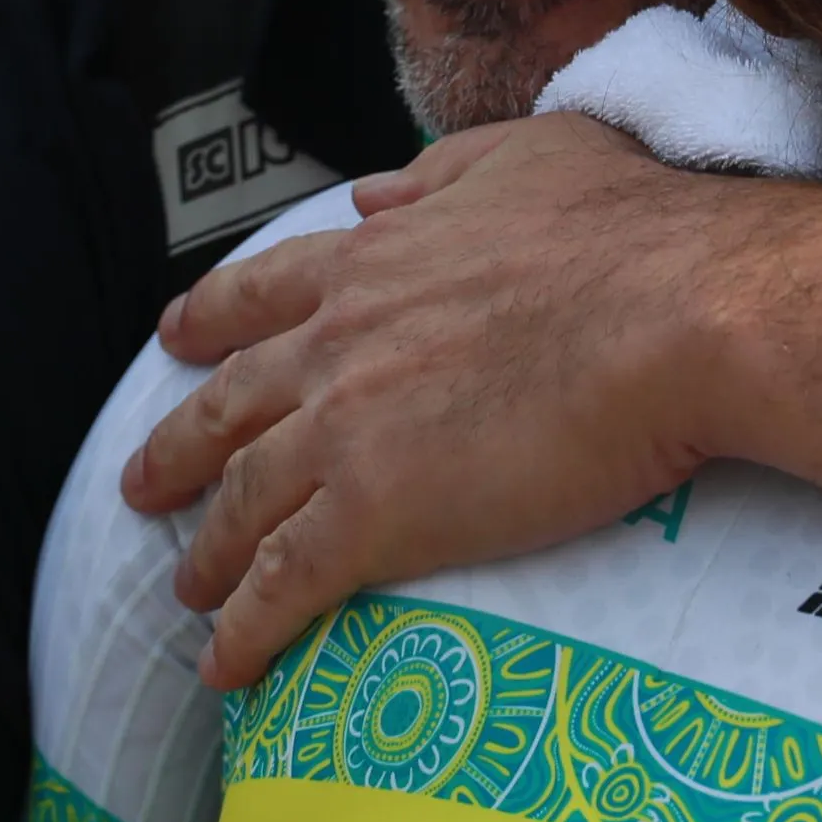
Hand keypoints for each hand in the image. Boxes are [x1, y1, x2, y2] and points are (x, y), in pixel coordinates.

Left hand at [122, 112, 779, 685]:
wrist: (678, 314)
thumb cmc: (631, 229)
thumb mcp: (526, 155)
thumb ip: (441, 172)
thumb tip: (377, 189)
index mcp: (372, 261)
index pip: (259, 295)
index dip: (208, 323)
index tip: (178, 340)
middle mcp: (336, 343)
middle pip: (226, 408)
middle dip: (176, 451)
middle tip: (144, 484)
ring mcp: (344, 432)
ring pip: (242, 504)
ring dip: (208, 555)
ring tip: (190, 592)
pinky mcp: (374, 516)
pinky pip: (283, 586)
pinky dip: (244, 631)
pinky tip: (226, 666)